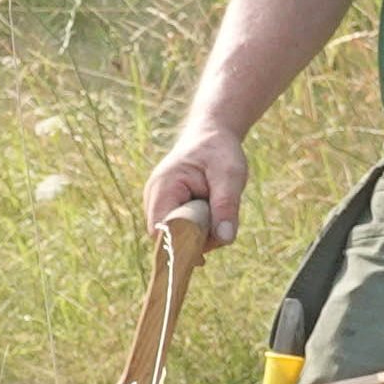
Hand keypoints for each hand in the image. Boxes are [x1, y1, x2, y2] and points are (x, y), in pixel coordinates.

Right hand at [144, 123, 247, 243]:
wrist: (211, 136)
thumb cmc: (219, 151)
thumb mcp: (229, 175)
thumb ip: (226, 206)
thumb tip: (225, 239)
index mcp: (163, 189)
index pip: (162, 232)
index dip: (182, 245)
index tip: (207, 247)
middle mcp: (154, 198)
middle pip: (170, 237)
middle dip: (197, 238)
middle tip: (222, 219)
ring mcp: (159, 204)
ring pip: (178, 236)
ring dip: (201, 232)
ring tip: (216, 207)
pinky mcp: (169, 209)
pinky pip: (182, 229)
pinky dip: (200, 227)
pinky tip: (211, 210)